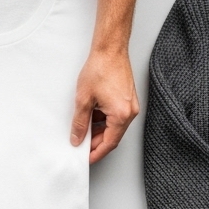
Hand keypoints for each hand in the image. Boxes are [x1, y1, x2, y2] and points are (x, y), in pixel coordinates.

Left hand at [71, 0, 141, 164]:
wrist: (110, 48)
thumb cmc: (100, 68)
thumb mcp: (83, 100)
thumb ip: (79, 123)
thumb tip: (76, 139)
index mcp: (121, 115)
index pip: (108, 144)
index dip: (96, 153)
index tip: (86, 159)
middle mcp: (130, 113)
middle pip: (113, 137)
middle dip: (96, 142)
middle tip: (80, 145)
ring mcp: (131, 106)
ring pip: (114, 127)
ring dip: (99, 131)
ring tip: (82, 128)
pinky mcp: (128, 99)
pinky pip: (116, 117)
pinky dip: (103, 120)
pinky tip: (91, 116)